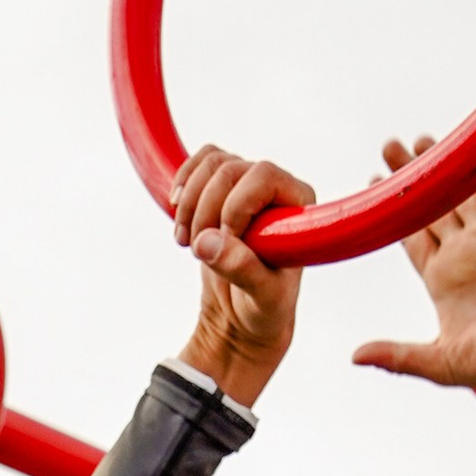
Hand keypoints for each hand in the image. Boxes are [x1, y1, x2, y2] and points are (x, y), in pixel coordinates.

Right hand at [173, 144, 314, 409]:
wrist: (243, 312)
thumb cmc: (265, 307)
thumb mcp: (263, 297)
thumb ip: (243, 270)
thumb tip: (207, 242)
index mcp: (298, 205)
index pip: (264, 175)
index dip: (236, 205)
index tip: (227, 242)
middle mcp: (276, 187)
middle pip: (229, 169)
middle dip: (205, 211)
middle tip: (197, 251)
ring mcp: (248, 183)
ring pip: (210, 163)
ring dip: (188, 203)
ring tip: (185, 242)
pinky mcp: (223, 187)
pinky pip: (200, 162)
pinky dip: (182, 186)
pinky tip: (177, 213)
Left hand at [351, 141, 475, 405]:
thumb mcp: (439, 362)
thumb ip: (397, 356)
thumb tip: (354, 356)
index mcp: (442, 281)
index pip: (410, 236)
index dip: (391, 212)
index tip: (372, 184)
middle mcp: (464, 255)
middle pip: (430, 206)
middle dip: (411, 176)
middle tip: (388, 146)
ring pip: (460, 191)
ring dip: (442, 164)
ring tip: (419, 139)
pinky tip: (464, 144)